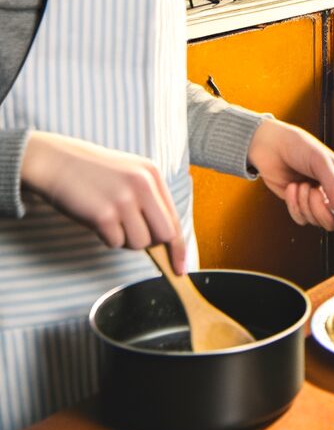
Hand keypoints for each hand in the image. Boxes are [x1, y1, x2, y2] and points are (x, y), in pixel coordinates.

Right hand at [20, 131, 186, 271]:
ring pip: (139, 243)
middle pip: (163, 234)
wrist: (57, 161)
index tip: (180, 267)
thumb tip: (164, 235)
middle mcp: (143, 185)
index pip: (174, 217)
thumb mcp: (130, 174)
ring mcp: (124, 200)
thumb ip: (149, 198)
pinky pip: (115, 243)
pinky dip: (107, 238)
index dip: (179, 247)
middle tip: (132, 234)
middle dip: (151, 243)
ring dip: (125, 240)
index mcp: (153, 174)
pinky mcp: (103, 214)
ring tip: (111, 222)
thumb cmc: (94, 173)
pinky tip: (97, 221)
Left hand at [247, 120, 333, 232]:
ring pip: (316, 220)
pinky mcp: (299, 205)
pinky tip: (292, 187)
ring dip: (305, 203)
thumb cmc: (300, 147)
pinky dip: (293, 204)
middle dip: (321, 210)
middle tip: (313, 192)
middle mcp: (333, 193)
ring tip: (301, 184)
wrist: (273, 147)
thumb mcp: (321, 162)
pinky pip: (300, 218)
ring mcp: (316, 200)